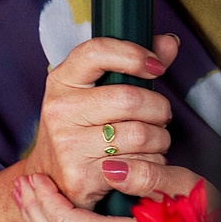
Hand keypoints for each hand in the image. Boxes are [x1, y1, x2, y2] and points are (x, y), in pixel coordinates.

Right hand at [22, 34, 180, 208]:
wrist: (50, 179)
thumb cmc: (81, 128)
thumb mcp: (95, 92)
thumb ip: (133, 65)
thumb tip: (170, 42)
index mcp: (62, 81)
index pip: (97, 52)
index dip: (133, 55)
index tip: (156, 67)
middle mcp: (60, 110)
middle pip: (130, 99)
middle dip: (159, 108)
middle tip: (161, 116)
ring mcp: (68, 144)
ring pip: (140, 134)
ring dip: (160, 138)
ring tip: (155, 140)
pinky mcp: (81, 175)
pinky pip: (139, 165)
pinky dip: (153, 162)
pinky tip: (144, 160)